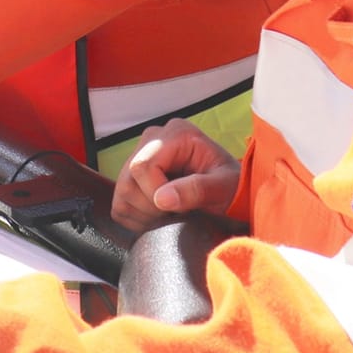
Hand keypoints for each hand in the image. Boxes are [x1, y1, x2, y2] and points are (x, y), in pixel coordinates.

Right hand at [112, 118, 240, 231]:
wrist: (231, 193)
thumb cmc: (231, 186)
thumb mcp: (223, 187)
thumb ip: (197, 189)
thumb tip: (162, 199)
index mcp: (176, 133)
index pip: (142, 166)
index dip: (155, 194)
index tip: (181, 208)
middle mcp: (153, 139)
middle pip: (128, 181)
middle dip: (151, 207)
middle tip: (178, 212)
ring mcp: (140, 156)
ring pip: (121, 194)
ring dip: (146, 214)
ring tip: (172, 214)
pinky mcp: (132, 177)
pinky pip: (120, 204)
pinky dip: (139, 219)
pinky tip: (161, 216)